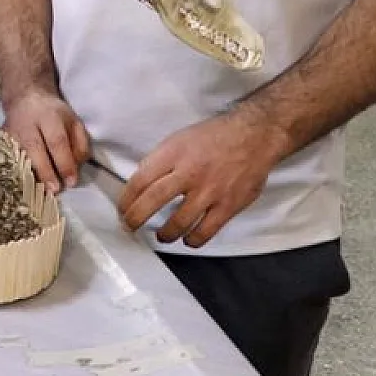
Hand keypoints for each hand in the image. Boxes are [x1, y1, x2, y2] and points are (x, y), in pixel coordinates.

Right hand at [2, 89, 89, 194]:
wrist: (25, 98)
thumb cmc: (54, 115)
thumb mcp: (74, 123)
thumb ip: (80, 144)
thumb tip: (76, 168)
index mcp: (49, 115)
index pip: (57, 140)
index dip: (64, 162)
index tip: (71, 181)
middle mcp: (27, 122)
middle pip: (34, 148)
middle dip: (45, 171)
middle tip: (54, 190)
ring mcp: (10, 131)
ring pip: (18, 154)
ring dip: (29, 175)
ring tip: (39, 192)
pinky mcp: (1, 139)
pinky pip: (8, 157)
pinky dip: (16, 172)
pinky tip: (24, 185)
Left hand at [117, 110, 286, 247]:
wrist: (253, 136)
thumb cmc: (214, 136)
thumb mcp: (180, 139)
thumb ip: (162, 160)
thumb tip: (143, 183)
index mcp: (173, 153)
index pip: (141, 179)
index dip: (127, 198)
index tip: (122, 208)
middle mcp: (189, 173)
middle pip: (153, 200)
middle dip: (136, 217)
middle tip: (130, 226)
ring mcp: (209, 191)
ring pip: (179, 221)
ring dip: (165, 233)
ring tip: (161, 236)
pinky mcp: (228, 205)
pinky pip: (206, 230)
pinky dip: (194, 240)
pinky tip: (188, 240)